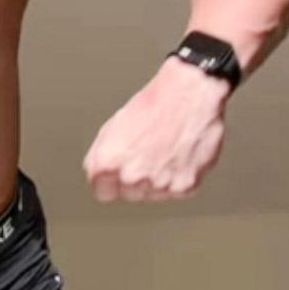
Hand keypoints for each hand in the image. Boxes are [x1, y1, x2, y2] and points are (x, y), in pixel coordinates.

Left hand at [83, 59, 228, 202]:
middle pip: (129, 195)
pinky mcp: (184, 187)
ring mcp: (159, 185)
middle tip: (148, 153)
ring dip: (158, 180)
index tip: (122, 172)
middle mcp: (132, 178)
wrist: (191, 94)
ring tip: (165, 150)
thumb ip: (101, 156)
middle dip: (136, 180)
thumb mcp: (113, 126)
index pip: (103, 193)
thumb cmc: (154, 104)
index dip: (112, 181)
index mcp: (108, 164)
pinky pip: (176, 191)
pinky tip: (179, 155)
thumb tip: (98, 174)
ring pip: (153, 195)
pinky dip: (180, 178)